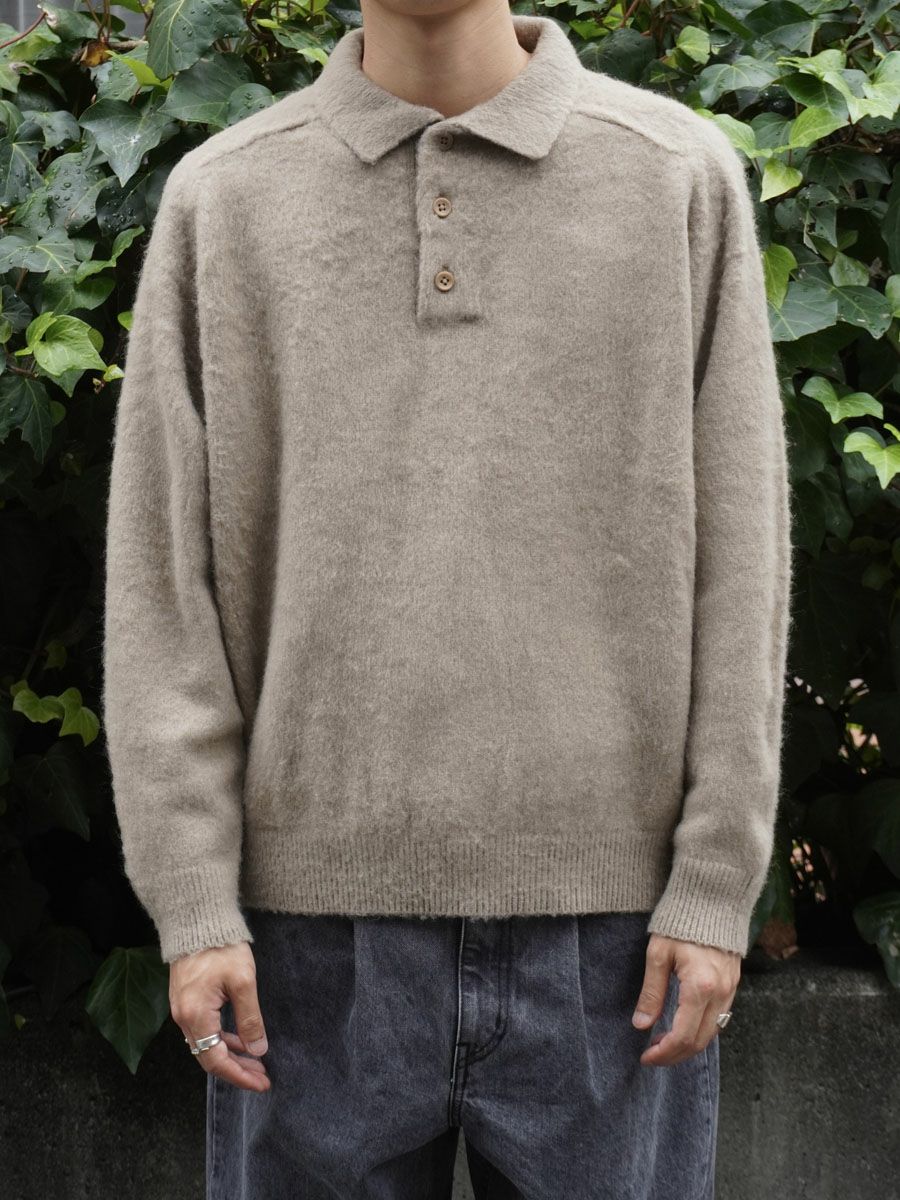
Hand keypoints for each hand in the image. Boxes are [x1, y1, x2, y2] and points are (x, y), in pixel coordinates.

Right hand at [169, 940, 271, 1091]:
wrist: (198, 920)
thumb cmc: (221, 947)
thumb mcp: (243, 981)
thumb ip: (250, 1018)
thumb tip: (258, 1049)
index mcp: (195, 1015)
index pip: (217, 1060)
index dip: (240, 1075)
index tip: (262, 1082)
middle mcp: (183, 1017)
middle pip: (209, 1057)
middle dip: (237, 1069)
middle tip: (262, 1076)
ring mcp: (181, 1009)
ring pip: (206, 1045)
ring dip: (231, 1055)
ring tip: (255, 1060)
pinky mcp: (185, 1001)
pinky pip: (203, 1031)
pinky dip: (221, 1039)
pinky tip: (239, 1039)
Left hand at [631, 933, 739, 1066]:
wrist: (712, 899)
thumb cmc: (680, 923)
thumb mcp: (658, 955)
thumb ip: (652, 992)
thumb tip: (641, 1025)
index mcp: (700, 987)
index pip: (682, 1036)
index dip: (663, 1053)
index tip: (646, 1056)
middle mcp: (720, 993)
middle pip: (700, 1041)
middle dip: (675, 1055)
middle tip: (653, 1055)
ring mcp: (730, 990)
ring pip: (712, 1034)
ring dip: (689, 1045)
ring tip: (664, 1043)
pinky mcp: (733, 985)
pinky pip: (720, 1019)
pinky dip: (702, 1030)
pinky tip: (684, 1026)